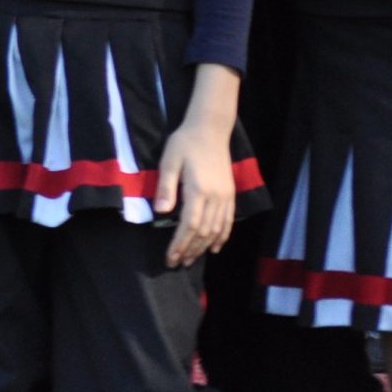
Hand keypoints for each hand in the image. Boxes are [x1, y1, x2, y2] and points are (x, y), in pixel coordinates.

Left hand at [156, 119, 236, 267]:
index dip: (180, 244)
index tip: (170, 258)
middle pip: (203, 232)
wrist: (210, 128)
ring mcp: (225, 195)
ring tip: (191, 259)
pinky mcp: (230, 193)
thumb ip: (166, 187)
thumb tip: (161, 212)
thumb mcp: (170, 160)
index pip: (189, 225)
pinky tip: (214, 247)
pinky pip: (228, 220)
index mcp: (198, 189)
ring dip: (204, 247)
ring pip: (216, 229)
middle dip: (190, 250)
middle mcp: (215, 196)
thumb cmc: (185, 142)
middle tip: (177, 263)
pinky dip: (222, 236)